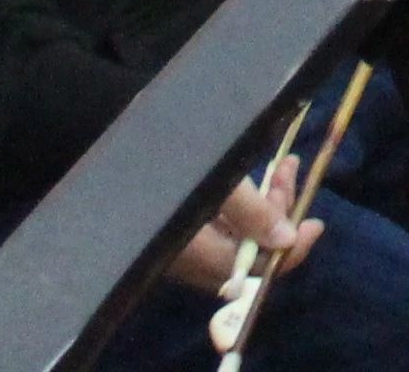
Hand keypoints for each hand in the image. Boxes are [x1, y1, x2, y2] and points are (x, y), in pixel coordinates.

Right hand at [166, 171, 321, 297]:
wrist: (94, 140)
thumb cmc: (170, 157)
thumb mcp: (217, 180)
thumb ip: (250, 212)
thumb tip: (287, 241)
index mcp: (191, 253)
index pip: (251, 270)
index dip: (288, 251)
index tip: (314, 225)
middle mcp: (182, 259)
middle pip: (245, 252)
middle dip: (277, 215)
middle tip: (290, 172)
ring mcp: (174, 245)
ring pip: (232, 236)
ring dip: (262, 205)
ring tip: (282, 165)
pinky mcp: (170, 229)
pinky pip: (216, 227)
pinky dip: (241, 206)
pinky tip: (255, 179)